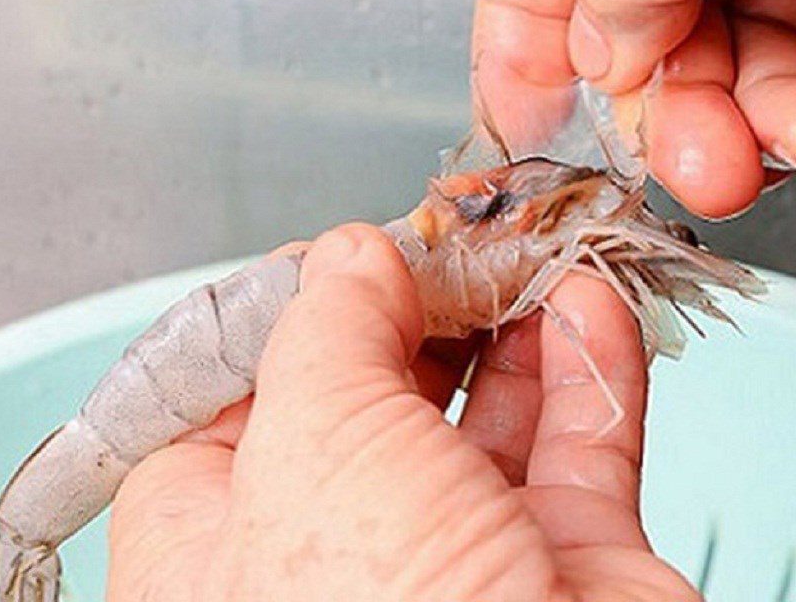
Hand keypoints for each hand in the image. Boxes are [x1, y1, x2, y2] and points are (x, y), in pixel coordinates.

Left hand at [108, 225, 696, 601]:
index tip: (342, 254)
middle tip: (452, 241)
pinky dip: (587, 369)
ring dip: (513, 324)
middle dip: (419, 305)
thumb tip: (347, 258)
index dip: (290, 312)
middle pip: (372, 392)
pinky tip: (588, 305)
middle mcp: (333, 551)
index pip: (236, 394)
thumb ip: (326, 329)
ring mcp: (456, 561)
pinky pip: (575, 447)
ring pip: (482, 413)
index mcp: (222, 540)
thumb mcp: (315, 443)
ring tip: (527, 255)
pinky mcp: (564, 570)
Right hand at [474, 0, 795, 218]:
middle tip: (665, 162)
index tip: (514, 121)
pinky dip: (773, 116)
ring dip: (711, 128)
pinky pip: (773, 63)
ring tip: (732, 169)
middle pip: (620, 8)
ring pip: (701, 51)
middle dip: (641, 103)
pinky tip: (785, 133)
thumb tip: (598, 53)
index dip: (513, 26)